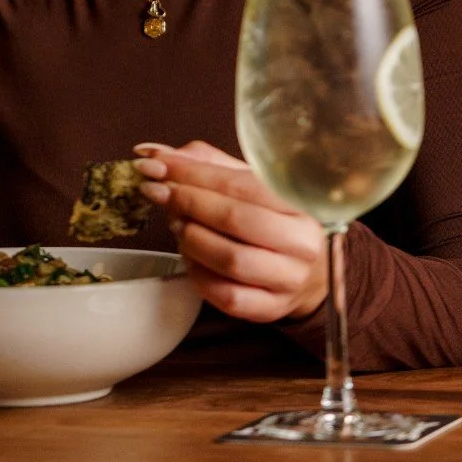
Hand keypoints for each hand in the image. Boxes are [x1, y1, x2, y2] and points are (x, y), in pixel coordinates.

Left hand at [133, 140, 327, 322]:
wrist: (308, 271)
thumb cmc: (270, 218)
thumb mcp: (248, 183)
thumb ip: (205, 164)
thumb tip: (153, 152)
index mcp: (300, 202)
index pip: (240, 184)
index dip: (193, 173)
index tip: (157, 165)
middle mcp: (301, 242)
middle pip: (235, 219)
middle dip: (189, 202)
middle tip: (159, 193)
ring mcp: (288, 280)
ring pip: (230, 259)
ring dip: (192, 238)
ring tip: (176, 225)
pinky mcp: (271, 309)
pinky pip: (226, 296)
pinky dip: (198, 274)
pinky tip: (189, 257)